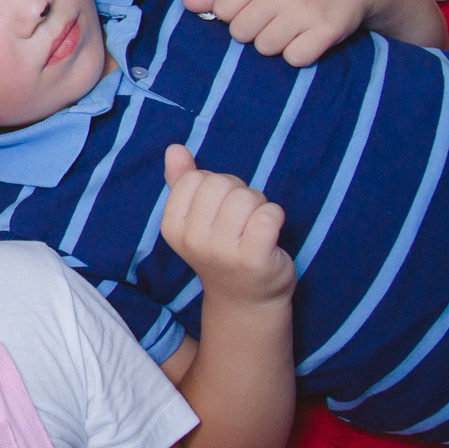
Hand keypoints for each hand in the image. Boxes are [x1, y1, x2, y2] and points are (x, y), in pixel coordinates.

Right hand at [159, 144, 293, 308]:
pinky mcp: (253, 259)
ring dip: (259, 206)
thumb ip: (182, 181)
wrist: (245, 298)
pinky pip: (268, 215)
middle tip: (241, 220)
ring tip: (256, 228)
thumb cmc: (222, 250)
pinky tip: (270, 233)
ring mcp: (222, 252)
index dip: (215, 186)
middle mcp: (193, 240)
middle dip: (239, 193)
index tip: (219, 210)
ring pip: (247, 197)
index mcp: (172, 227)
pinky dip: (275, 216)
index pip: (194, 178)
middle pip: (221, 184)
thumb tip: (174, 148)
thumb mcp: (195, 218)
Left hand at [184, 0, 381, 66]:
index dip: (236, 15)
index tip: (255, 8)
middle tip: (278, 18)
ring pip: (266, 49)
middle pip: (241, 35)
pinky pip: (295, 59)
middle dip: (255, 32)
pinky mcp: (327, 30)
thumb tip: (187, 4)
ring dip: (278, 44)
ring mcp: (304, 11)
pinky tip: (310, 37)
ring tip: (295, 26)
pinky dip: (301, 54)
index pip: (222, 12)